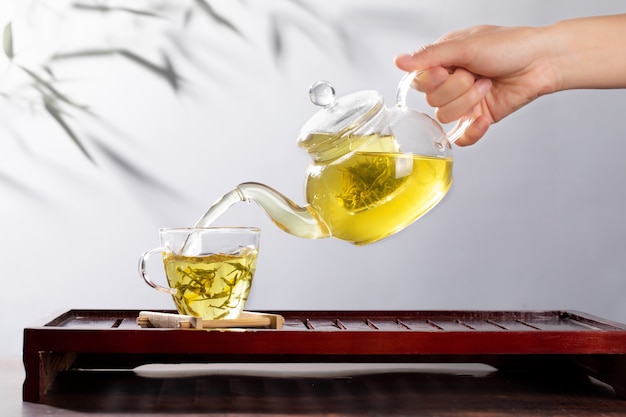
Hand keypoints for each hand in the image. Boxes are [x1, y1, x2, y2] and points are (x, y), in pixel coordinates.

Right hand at [395, 25, 557, 145]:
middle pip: (432, 100)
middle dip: (457, 88)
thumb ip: (430, 56)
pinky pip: (461, 137)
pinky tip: (483, 118)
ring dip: (468, 101)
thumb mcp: (466, 46)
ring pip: (445, 116)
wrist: (543, 62)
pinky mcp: (478, 118)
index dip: (431, 80)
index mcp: (443, 61)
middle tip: (476, 74)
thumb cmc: (510, 45)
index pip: (418, 80)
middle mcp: (450, 82)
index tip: (446, 70)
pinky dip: (472, 131)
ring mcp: (464, 102)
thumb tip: (399, 61)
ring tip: (487, 85)